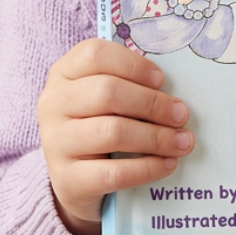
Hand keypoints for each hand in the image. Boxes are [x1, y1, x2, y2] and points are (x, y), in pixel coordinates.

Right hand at [37, 39, 193, 234]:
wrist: (74, 180)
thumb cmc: (99, 125)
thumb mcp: (105, 99)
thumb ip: (130, 85)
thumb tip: (176, 93)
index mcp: (64, 73)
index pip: (94, 54)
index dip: (133, 64)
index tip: (162, 79)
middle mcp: (53, 104)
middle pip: (107, 93)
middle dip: (153, 103)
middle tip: (182, 115)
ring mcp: (55, 142)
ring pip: (112, 132)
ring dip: (156, 137)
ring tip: (183, 142)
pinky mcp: (66, 179)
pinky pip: (113, 172)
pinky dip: (147, 168)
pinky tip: (167, 164)